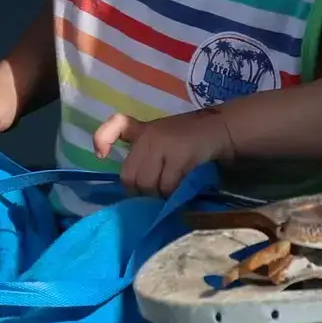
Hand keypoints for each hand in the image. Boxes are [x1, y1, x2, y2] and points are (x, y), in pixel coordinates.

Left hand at [94, 109, 234, 195]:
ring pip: (147, 184)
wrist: (219, 129)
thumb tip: (132, 186)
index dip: (103, 140)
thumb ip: (143, 153)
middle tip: (151, 194)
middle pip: (130, 175)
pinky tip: (178, 192)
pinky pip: (167, 185)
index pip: (116, 126)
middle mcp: (149, 136)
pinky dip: (171, 195)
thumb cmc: (187, 137)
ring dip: (155, 196)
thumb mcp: (159, 136)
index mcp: (141, 130)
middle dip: (138, 191)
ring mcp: (164, 145)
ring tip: (165, 194)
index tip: (102, 155)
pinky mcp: (181, 157)